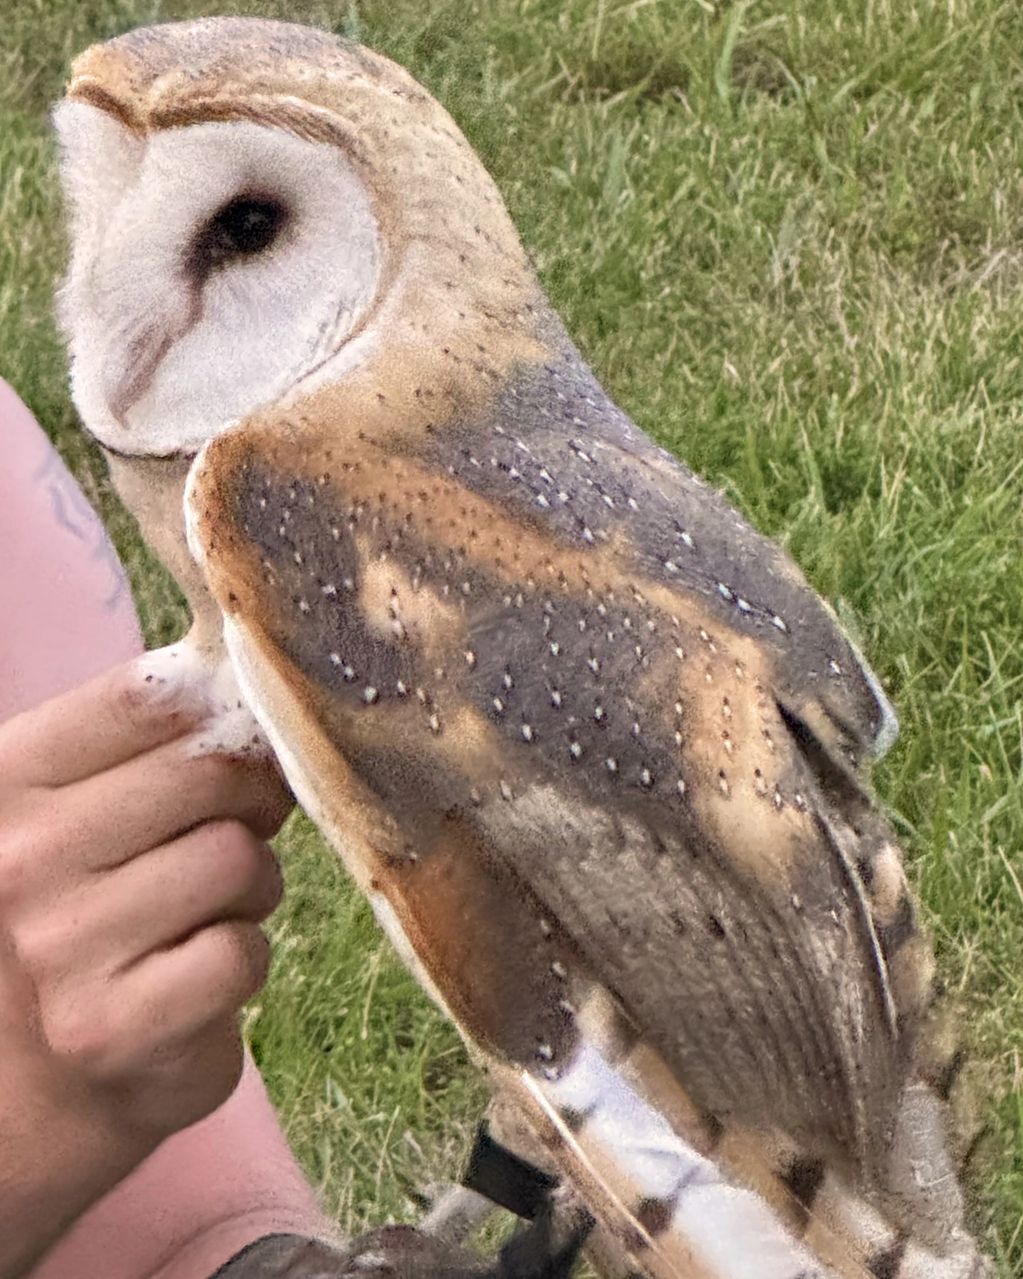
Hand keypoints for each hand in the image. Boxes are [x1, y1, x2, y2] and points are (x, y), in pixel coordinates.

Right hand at [0, 657, 291, 1277]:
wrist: (28, 1080)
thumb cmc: (73, 911)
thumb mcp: (76, 806)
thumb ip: (145, 740)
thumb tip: (247, 676)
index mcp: (7, 782)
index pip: (146, 695)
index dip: (219, 709)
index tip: (233, 737)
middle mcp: (18, 858)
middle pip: (210, 774)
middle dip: (247, 802)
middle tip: (228, 833)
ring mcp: (60, 947)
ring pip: (238, 859)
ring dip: (250, 884)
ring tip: (207, 909)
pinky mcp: (115, 1027)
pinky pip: (243, 952)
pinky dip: (243, 960)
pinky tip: (196, 972)